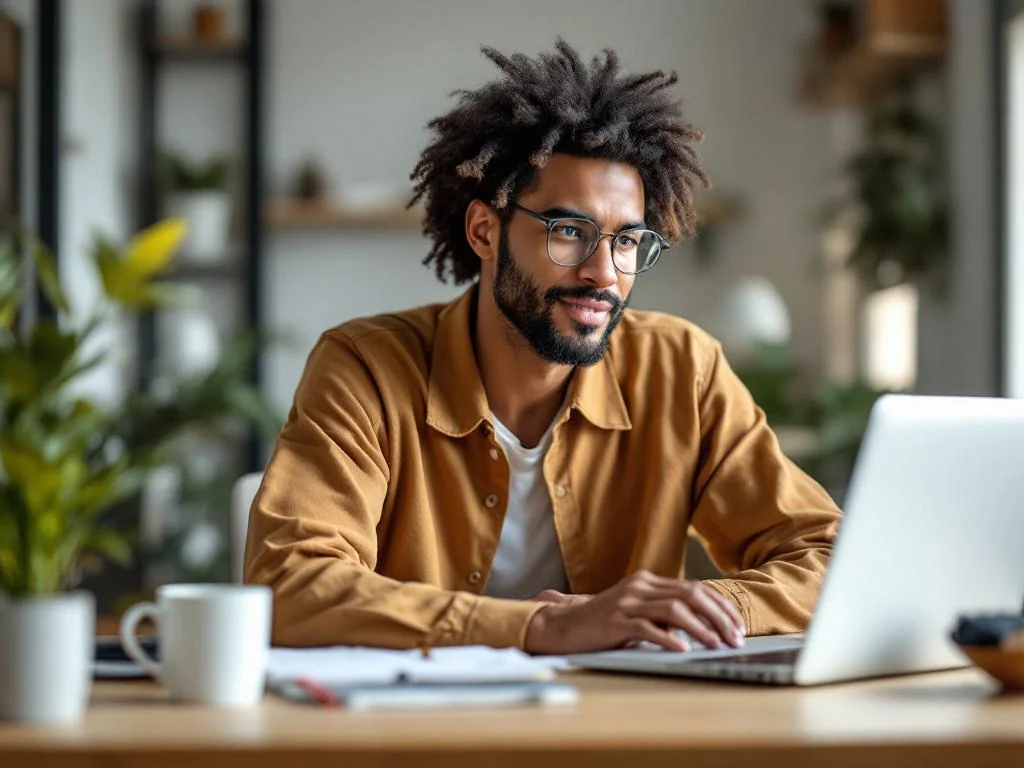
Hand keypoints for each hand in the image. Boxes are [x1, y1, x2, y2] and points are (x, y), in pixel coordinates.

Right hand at [524, 570, 744, 654]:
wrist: (564, 625)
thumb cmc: (603, 623)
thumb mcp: (637, 611)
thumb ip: (663, 612)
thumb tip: (702, 626)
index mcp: (648, 581)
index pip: (695, 588)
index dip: (720, 607)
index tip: (737, 626)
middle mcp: (640, 587)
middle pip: (691, 595)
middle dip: (719, 617)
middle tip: (736, 638)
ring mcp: (627, 602)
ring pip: (675, 610)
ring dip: (702, 628)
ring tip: (717, 645)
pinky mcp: (616, 621)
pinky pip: (648, 628)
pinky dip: (669, 638)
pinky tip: (684, 650)